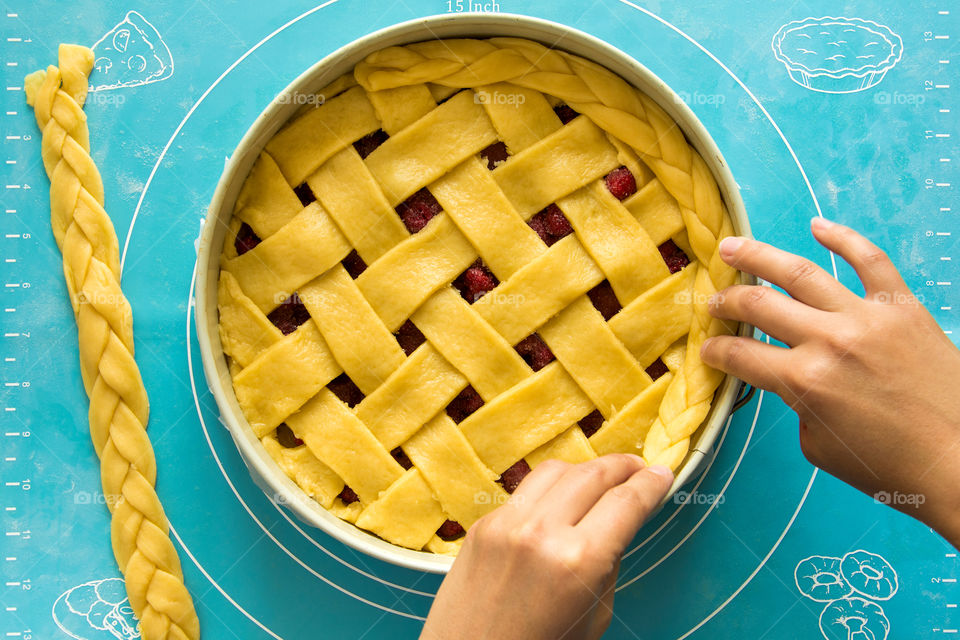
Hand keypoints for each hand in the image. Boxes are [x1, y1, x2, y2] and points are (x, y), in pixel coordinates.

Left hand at [420, 455, 672, 639]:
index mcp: (579, 561)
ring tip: (602, 479)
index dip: (651, 484)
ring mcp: (506, 523)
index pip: (626, 503)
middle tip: (639, 468)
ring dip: (586, 469)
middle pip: (593, 474)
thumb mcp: (593, 615)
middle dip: (623, 466)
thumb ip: (607, 563)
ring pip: (556, 470)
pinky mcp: (482, 525)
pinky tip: (560, 501)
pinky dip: (550, 490)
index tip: (662, 473)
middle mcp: (541, 532)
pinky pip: (525, 492)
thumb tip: (617, 521)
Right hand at [701, 217, 959, 545]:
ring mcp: (867, 318)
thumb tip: (788, 374)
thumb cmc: (888, 466)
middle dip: (726, 302)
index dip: (715, 351)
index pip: (740, 355)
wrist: (957, 461)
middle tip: (712, 301)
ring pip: (800, 272)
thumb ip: (795, 402)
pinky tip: (817, 225)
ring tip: (731, 247)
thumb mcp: (817, 445)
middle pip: (759, 305)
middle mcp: (830, 341)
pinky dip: (843, 237)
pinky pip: (870, 260)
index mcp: (805, 382)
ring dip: (758, 256)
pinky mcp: (902, 307)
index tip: (707, 349)